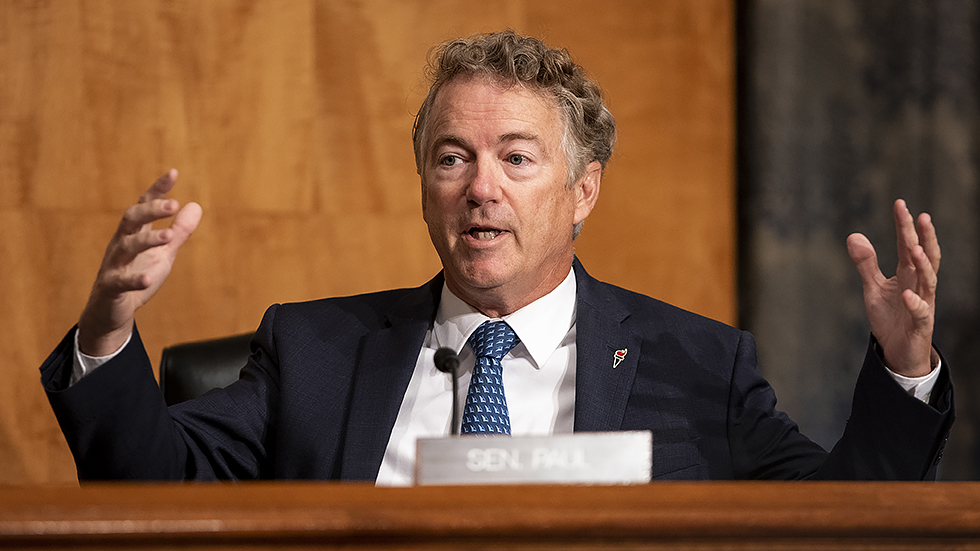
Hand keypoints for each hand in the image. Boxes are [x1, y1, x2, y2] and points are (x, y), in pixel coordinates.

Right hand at [77, 170, 201, 355]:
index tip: (173, 173)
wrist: (112, 311)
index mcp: (134, 233)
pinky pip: (120, 281)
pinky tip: (147, 279)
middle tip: (173, 204)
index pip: (144, 205)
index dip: (157, 190)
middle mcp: (121, 244)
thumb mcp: (163, 253)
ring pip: (126, 247)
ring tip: (169, 236)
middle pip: (131, 219)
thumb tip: (196, 205)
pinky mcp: (110, 287)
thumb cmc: (138, 276)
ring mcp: (114, 264)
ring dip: (147, 240)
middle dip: (150, 210)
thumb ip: (179, 231)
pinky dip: (134, 280)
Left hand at [847, 199, 939, 376]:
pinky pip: (920, 312)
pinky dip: (915, 303)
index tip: (900, 204)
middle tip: (921, 216)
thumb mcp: (873, 287)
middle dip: (923, 237)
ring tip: (914, 247)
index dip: (904, 226)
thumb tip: (854, 235)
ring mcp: (923, 303)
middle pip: (924, 256)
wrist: (897, 350)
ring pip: (929, 280)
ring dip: (923, 264)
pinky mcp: (921, 323)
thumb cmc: (890, 317)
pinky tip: (906, 294)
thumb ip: (866, 263)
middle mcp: (919, 284)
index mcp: (908, 273)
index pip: (907, 244)